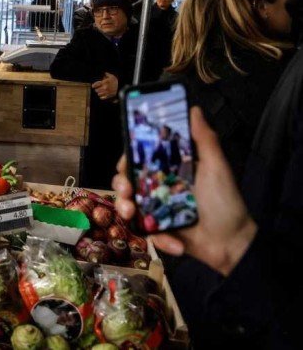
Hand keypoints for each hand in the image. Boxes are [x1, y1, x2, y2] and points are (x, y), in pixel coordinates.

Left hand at [91, 72, 117, 99]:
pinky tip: (103, 95)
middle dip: (97, 89)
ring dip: (99, 93)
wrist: (122, 87)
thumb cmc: (116, 82)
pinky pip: (102, 98)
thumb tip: (104, 73)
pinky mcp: (109, 96)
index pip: (96, 84)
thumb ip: (107, 75)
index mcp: (105, 82)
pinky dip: (101, 96)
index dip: (94, 85)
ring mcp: (106, 92)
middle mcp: (105, 87)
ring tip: (100, 92)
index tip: (93, 86)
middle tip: (98, 88)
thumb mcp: (112, 76)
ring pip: (99, 94)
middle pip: (96, 90)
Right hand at [112, 107, 256, 275]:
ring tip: (133, 214)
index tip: (124, 161)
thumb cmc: (226, 203)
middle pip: (127, 180)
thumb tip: (194, 110)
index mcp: (170, 169)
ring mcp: (156, 210)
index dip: (127, 158)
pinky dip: (158, 238)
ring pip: (128, 205)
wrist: (232, 243)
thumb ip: (204, 139)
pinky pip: (145, 232)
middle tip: (126, 191)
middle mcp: (159, 187)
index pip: (140, 158)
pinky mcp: (159, 231)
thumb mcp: (216, 167)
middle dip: (120, 184)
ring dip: (126, 209)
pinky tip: (175, 242)